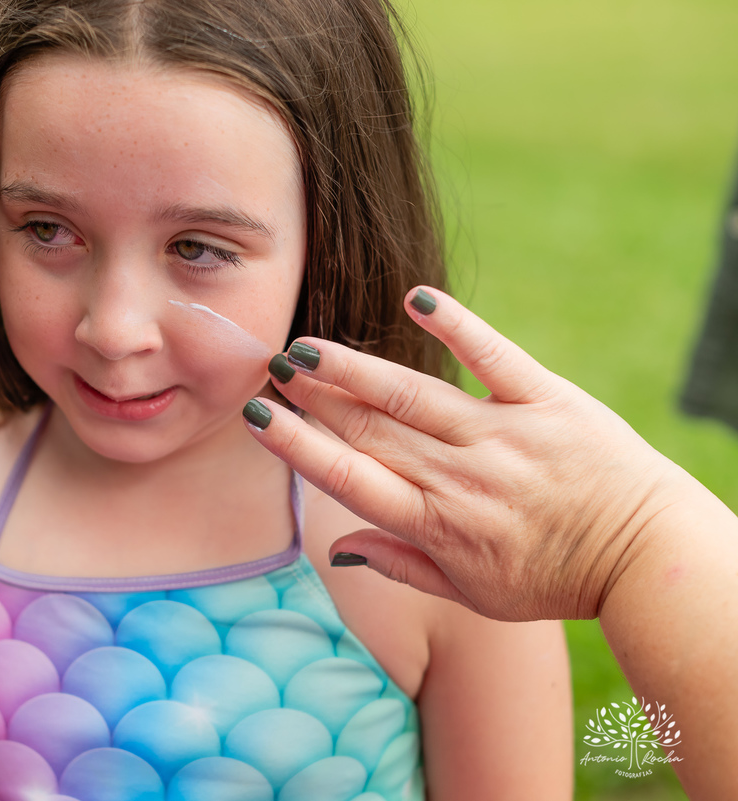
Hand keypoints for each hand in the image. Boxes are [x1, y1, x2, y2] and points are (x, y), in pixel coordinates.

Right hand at [246, 287, 702, 621]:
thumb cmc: (555, 580)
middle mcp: (462, 476)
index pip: (350, 478)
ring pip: (412, 394)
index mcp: (438, 524)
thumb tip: (336, 544)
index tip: (257, 418)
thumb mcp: (473, 596)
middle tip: (269, 366)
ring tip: (306, 346)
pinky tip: (415, 299)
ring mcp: (503, 434)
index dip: (298, 446)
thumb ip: (401, 565)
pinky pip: (495, 356)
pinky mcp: (546, 400)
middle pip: (370, 429)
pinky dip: (457, 325)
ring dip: (353, 368)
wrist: (647, 556)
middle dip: (312, 397)